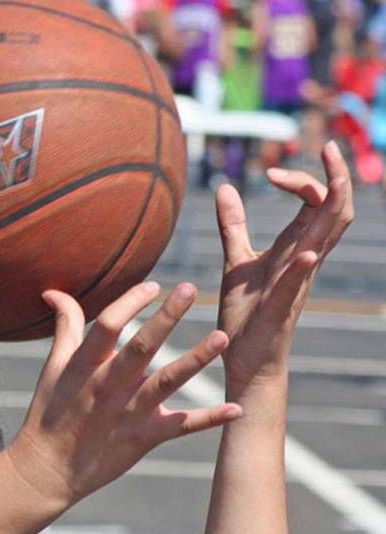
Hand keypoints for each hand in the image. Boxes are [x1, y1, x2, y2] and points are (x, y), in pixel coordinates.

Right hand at [5, 282, 240, 508]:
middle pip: (141, 347)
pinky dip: (209, 419)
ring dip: (195, 360)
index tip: (153, 285)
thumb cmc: (50, 414)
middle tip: (189, 289)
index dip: (130, 302)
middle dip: (165, 318)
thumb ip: (65, 328)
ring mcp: (127, 414)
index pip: (107, 326)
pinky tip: (237, 409)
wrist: (48, 470)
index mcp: (84, 367)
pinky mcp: (142, 438)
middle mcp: (107, 387)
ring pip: (165, 382)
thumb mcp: (54, 369)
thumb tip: (54, 292)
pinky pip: (180, 427)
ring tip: (222, 336)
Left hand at [215, 141, 353, 398]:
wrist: (244, 358)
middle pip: (336, 212)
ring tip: (336, 179)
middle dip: (337, 178)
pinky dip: (302, 267)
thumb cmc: (245, 313)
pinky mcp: (279, 308)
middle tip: (330, 145)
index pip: (315, 202)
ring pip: (326, 240)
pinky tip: (306, 254)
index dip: (302, 179)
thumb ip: (233, 226)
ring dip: (332, 209)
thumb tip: (225, 187)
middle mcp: (303, 261)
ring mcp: (295, 283)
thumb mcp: (236, 261)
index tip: (270, 171)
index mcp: (295, 248)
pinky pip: (296, 285)